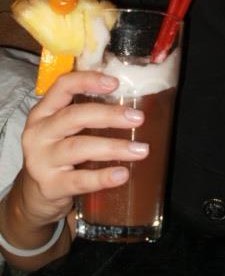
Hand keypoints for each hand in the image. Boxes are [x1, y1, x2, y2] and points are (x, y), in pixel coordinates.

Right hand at [18, 71, 147, 226]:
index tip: (115, 83)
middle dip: (109, 116)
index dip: (88, 81)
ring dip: (113, 147)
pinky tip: (122, 174)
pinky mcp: (49, 186)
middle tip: (138, 118)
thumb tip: (131, 104)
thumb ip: (87, 113)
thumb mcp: (63, 128)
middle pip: (74, 116)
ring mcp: (41, 160)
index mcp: (43, 112)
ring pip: (79, 147)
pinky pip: (79, 180)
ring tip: (140, 150)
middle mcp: (39, 133)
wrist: (33, 195)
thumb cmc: (57, 152)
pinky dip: (102, 177)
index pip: (62, 87)